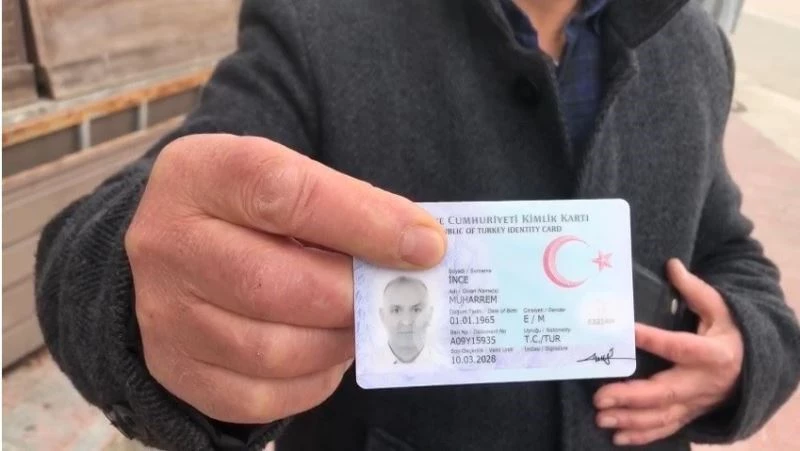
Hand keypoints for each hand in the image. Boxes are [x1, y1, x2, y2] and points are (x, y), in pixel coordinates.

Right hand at [125, 134, 445, 422]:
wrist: (176, 248)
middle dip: (352, 296)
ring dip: (336, 342)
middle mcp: (168, 245)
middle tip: (393, 296)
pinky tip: (327, 352)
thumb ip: (346, 206)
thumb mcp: (285, 179)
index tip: (426, 246)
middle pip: (272, 285)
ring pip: (269, 351)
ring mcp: (163, 315)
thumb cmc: (249, 210)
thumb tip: (421, 250)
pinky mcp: (175, 370)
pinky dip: (312, 381)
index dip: (364, 222)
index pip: (284, 194)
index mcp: (200, 175)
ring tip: (360, 322)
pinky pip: (257, 397)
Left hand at [593, 259, 743, 445]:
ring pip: (662, 416)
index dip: (652, 339)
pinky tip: (617, 436)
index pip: (677, 346)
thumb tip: (671, 264)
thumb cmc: (732, 333)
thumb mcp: (721, 308)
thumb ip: (695, 290)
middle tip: (599, 397)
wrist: (755, 367)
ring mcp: (696, 403)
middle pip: (665, 393)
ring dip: (629, 420)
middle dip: (630, 397)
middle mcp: (702, 383)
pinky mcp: (690, 414)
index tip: (625, 331)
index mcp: (712, 353)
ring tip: (601, 418)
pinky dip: (642, 435)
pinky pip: (666, 428)